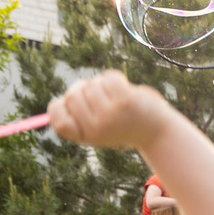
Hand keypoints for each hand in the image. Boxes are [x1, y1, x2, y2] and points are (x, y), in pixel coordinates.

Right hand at [46, 70, 170, 149]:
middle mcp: (96, 128)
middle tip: (97, 94)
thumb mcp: (99, 127)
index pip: (58, 121)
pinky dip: (115, 78)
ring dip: (101, 83)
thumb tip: (60, 99)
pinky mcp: (125, 101)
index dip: (57, 107)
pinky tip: (124, 88)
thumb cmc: (123, 126)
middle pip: (71, 96)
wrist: (156, 132)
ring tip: (114, 95)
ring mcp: (110, 114)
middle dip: (82, 88)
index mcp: (86, 136)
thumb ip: (80, 115)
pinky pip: (108, 78)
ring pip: (91, 84)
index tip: (64, 102)